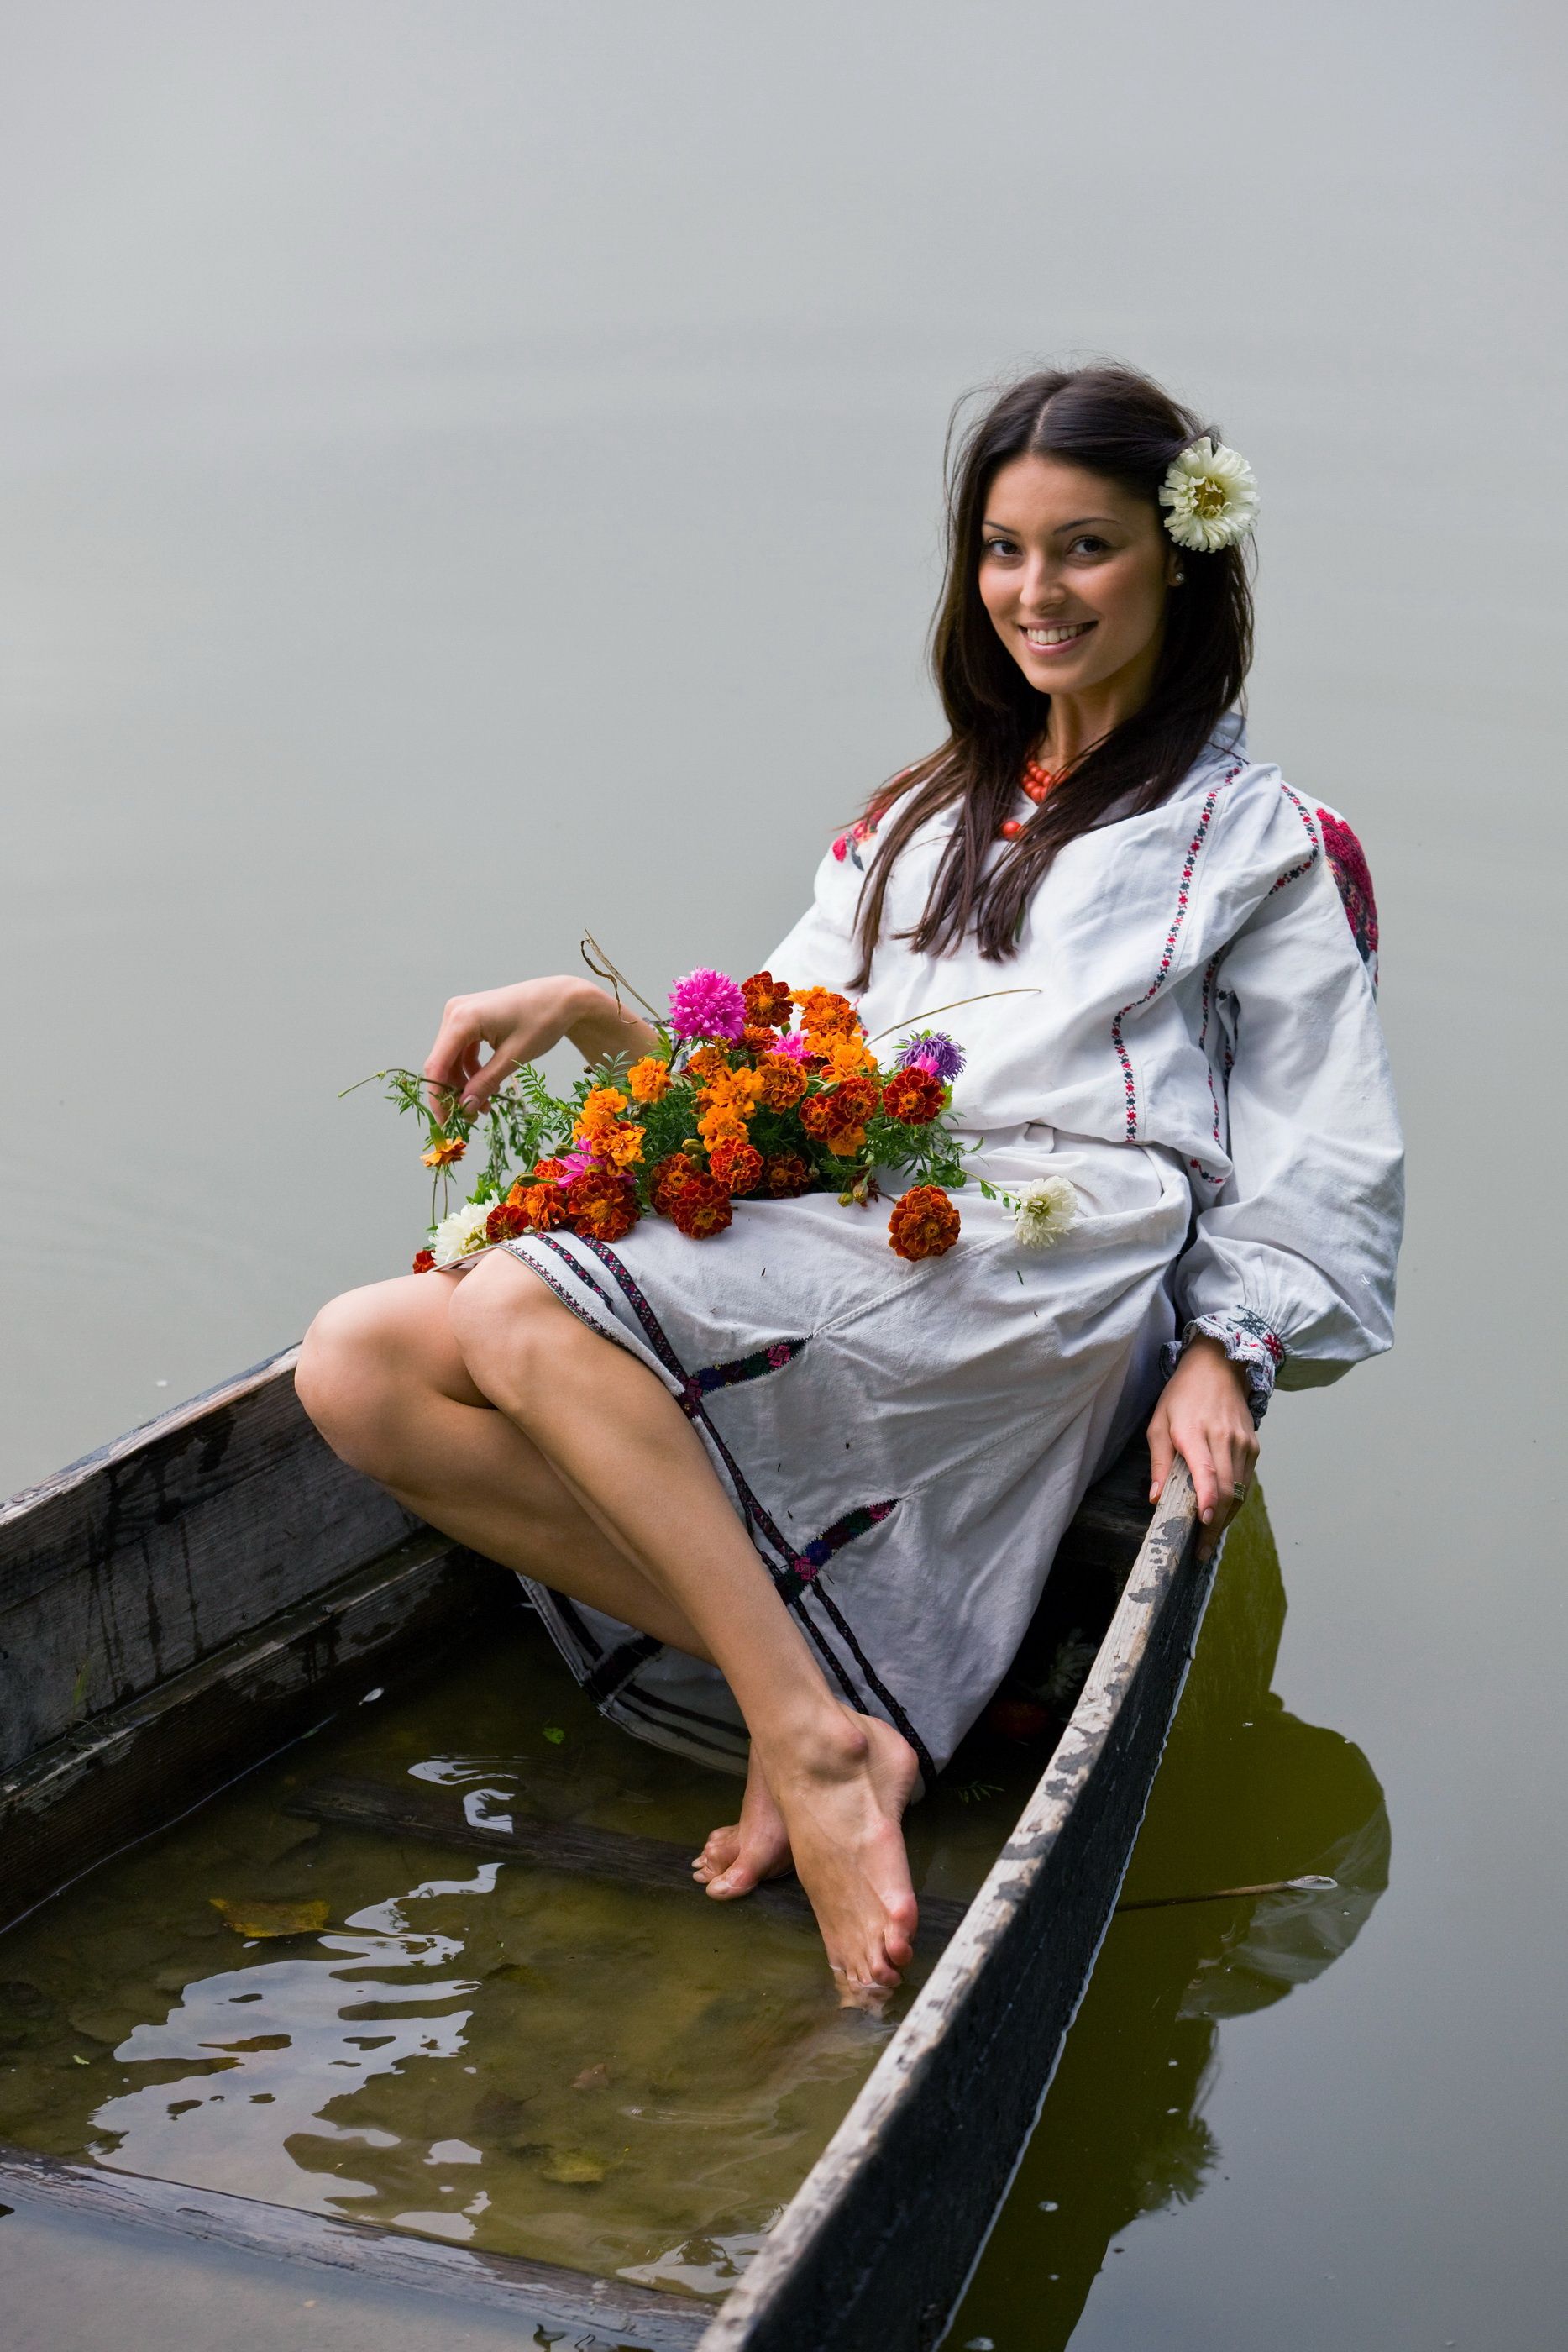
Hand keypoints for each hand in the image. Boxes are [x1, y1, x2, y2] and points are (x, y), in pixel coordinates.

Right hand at [423, 978, 659, 1116]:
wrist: (561, 998)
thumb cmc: (542, 1022)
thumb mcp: (513, 1058)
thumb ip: (485, 1083)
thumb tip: (464, 1109)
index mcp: (462, 1019)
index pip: (437, 1065)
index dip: (438, 1098)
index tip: (446, 1124)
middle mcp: (455, 1012)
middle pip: (442, 1063)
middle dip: (454, 1093)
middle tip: (470, 1119)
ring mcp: (461, 1013)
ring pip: (452, 1059)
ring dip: (465, 1084)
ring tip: (487, 1107)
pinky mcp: (470, 1018)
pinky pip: (463, 1050)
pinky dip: (473, 1071)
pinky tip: (489, 1089)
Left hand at [1147, 1336, 1259, 1561]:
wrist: (1219, 1367)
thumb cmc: (1182, 1395)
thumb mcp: (1159, 1422)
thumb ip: (1159, 1461)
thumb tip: (1156, 1498)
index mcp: (1195, 1433)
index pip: (1206, 1471)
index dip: (1208, 1499)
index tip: (1204, 1523)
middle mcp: (1223, 1439)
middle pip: (1227, 1489)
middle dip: (1216, 1524)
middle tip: (1201, 1550)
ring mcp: (1243, 1444)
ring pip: (1240, 1490)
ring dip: (1227, 1517)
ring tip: (1209, 1539)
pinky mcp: (1253, 1446)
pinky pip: (1247, 1481)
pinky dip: (1236, 1500)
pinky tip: (1222, 1513)